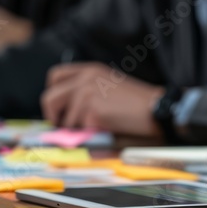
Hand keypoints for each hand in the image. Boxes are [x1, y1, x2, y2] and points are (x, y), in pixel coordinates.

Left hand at [42, 63, 162, 136]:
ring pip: (65, 122)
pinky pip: (80, 132)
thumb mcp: (109, 84)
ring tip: (99, 129)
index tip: (58, 109)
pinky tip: (106, 131)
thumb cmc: (138, 102)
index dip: (53, 94)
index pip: (55, 76)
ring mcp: (86, 95)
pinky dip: (90, 137)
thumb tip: (63, 112)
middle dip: (52, 116)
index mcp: (89, 70)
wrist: (156, 108)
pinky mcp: (92, 112)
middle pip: (50, 98)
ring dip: (78, 131)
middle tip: (62, 127)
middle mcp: (84, 79)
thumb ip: (87, 90)